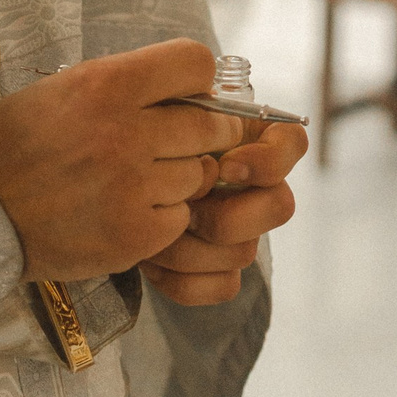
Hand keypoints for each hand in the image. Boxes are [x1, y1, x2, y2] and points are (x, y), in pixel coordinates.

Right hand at [0, 40, 247, 283]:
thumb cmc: (16, 147)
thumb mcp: (59, 89)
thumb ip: (122, 84)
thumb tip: (185, 87)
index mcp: (106, 85)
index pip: (195, 62)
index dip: (196, 79)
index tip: (186, 94)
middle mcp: (126, 132)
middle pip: (210, 124)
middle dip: (206, 132)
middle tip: (186, 141)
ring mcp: (134, 186)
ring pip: (200, 173)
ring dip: (181, 177)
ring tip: (143, 181)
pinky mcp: (136, 234)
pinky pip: (181, 217)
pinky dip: (164, 217)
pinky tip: (131, 211)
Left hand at [141, 119, 304, 305]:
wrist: (104, 189)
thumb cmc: (132, 141)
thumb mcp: (153, 112)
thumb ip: (183, 111)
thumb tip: (203, 136)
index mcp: (248, 140)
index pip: (291, 143)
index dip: (268, 161)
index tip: (225, 165)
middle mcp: (255, 188)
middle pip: (280, 207)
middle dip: (227, 216)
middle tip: (184, 208)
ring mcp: (242, 232)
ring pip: (242, 252)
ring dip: (188, 247)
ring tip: (148, 232)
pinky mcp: (221, 270)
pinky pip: (223, 285)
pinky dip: (180, 278)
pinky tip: (150, 260)